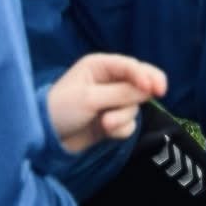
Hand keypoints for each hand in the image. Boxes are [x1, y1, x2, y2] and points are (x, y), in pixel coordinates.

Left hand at [48, 52, 165, 152]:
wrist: (45, 139)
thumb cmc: (62, 109)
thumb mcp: (89, 98)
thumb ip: (120, 93)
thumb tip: (148, 89)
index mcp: (100, 66)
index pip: (130, 66)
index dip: (145, 74)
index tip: (157, 88)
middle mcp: (109, 81)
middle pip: (139, 82)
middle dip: (143, 91)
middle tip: (160, 92)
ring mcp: (111, 102)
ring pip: (133, 106)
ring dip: (122, 116)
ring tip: (105, 124)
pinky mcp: (111, 121)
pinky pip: (128, 123)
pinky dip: (121, 128)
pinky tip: (107, 132)